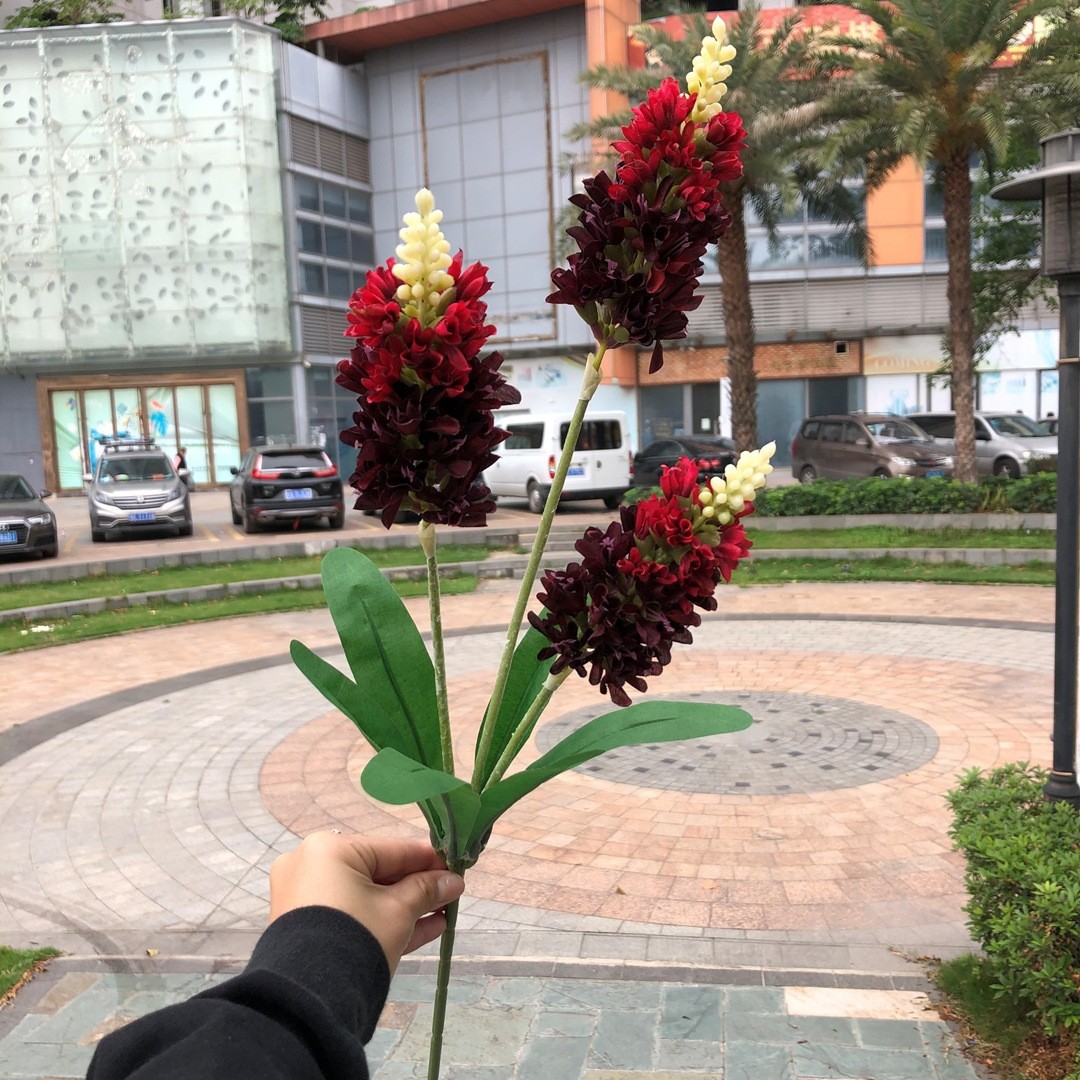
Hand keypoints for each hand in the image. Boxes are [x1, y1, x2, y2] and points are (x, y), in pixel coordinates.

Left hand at [269, 833, 464, 972]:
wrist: (312, 1001)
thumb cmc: (358, 937)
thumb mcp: (399, 911)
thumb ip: (426, 890)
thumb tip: (453, 881)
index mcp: (329, 850)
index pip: (390, 849)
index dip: (427, 860)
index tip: (455, 866)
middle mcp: (310, 867)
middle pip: (377, 874)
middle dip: (417, 887)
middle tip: (450, 893)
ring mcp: (305, 899)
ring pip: (366, 898)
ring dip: (406, 907)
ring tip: (443, 914)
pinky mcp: (306, 929)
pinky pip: (352, 916)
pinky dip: (383, 921)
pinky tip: (425, 929)